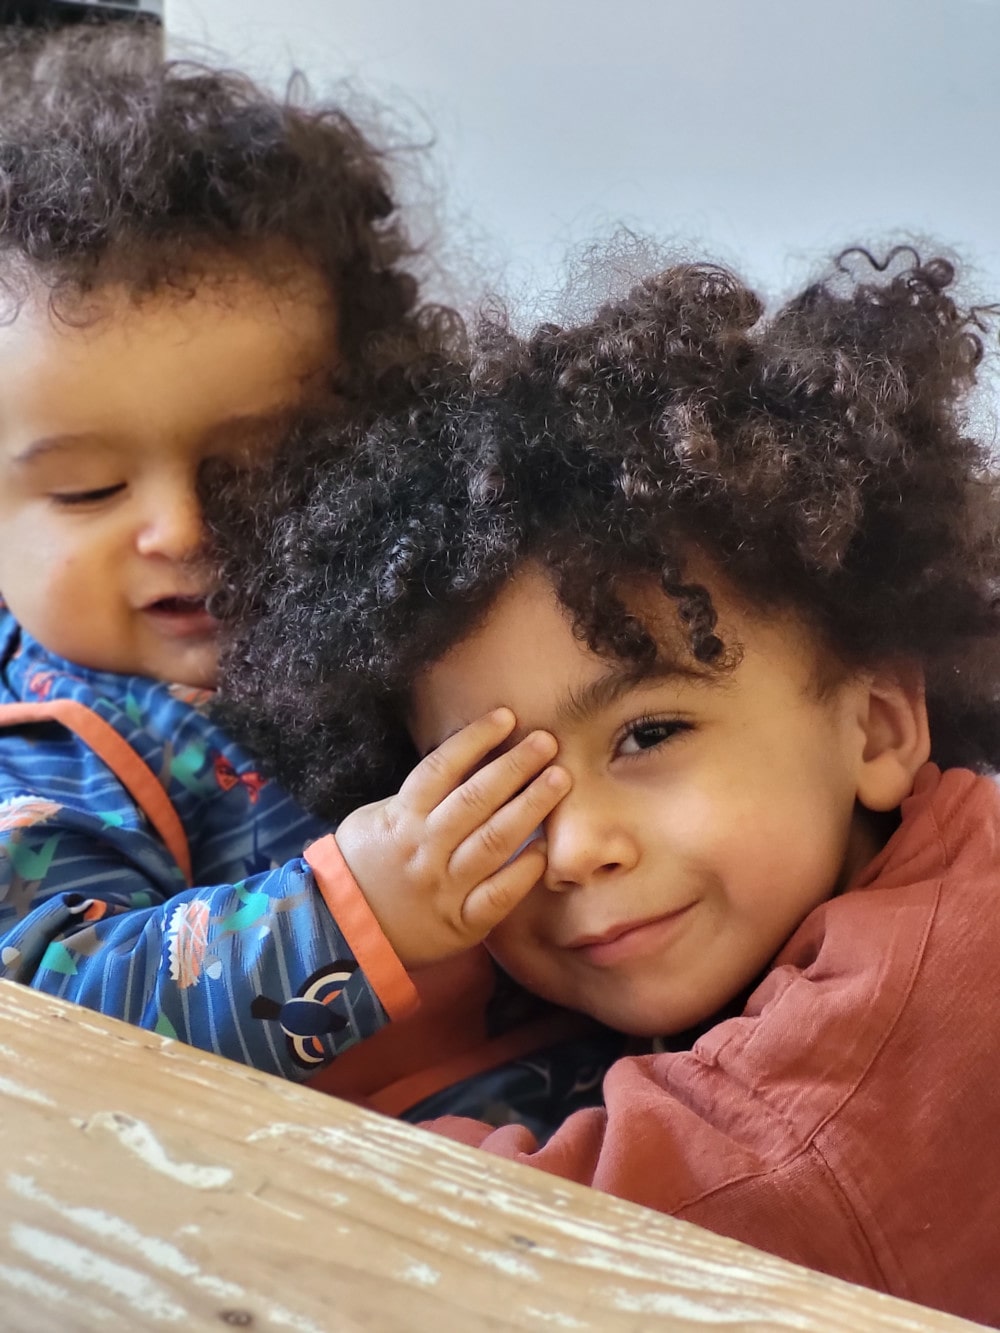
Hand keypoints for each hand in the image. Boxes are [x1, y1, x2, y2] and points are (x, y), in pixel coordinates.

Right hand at [334, 708, 570, 967]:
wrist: (344, 932)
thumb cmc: (363, 866)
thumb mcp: (374, 820)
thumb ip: (415, 795)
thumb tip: (463, 761)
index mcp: (401, 819)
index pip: (441, 769)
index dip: (475, 739)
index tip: (506, 717)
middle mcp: (426, 849)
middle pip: (475, 800)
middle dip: (515, 766)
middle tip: (547, 741)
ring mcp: (445, 887)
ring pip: (493, 842)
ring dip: (530, 807)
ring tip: (559, 779)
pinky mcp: (461, 923)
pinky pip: (498, 896)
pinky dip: (523, 872)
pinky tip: (545, 849)